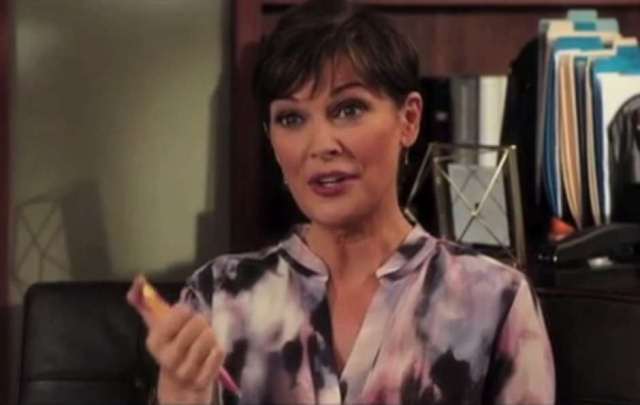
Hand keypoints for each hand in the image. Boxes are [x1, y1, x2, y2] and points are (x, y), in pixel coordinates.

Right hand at [127, 276, 222, 404]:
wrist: (179, 384)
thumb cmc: (171, 346)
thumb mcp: (158, 326)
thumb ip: (147, 302)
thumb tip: (138, 279)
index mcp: (155, 341)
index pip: (180, 313)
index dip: (186, 311)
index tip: (185, 316)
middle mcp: (167, 357)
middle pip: (198, 324)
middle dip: (202, 323)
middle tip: (198, 329)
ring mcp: (184, 371)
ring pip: (209, 339)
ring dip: (211, 337)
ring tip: (205, 341)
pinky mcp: (201, 381)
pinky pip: (218, 355)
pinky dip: (218, 352)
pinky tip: (211, 354)